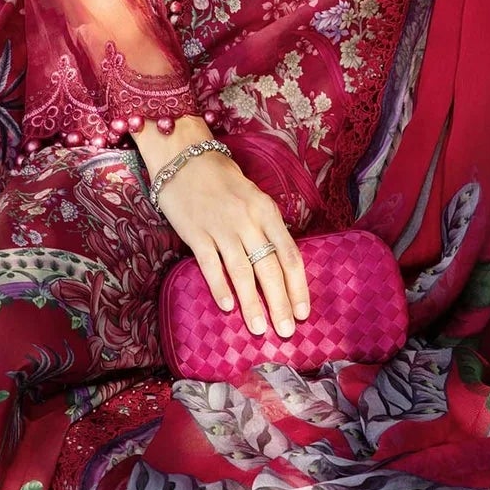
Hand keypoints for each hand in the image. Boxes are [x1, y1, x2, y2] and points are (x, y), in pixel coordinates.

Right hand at [153, 146, 310, 337]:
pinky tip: (227, 307)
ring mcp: (221, 227)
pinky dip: (220, 287)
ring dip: (251, 303)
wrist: (186, 159)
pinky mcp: (196, 233)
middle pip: (269, 268)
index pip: (289, 255)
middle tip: (286, 331)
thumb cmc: (224, 182)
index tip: (304, 312)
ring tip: (258, 328)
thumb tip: (279, 267)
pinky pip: (210, 265)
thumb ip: (267, 229)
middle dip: (279, 303)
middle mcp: (248, 221)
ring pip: (241, 272)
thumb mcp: (255, 199)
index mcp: (267, 211)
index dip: (298, 287)